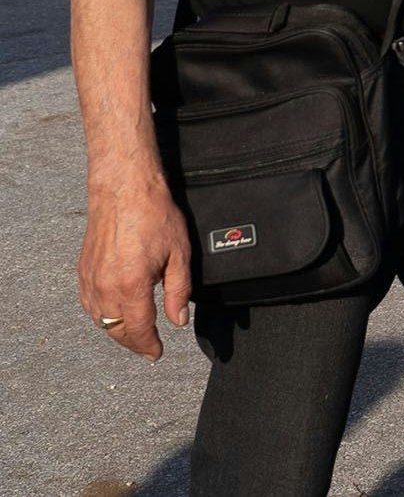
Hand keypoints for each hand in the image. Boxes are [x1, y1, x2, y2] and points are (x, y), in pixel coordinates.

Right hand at [78, 168, 190, 359]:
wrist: (124, 190)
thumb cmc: (153, 215)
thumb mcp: (179, 254)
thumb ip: (178, 291)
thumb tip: (178, 320)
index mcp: (131, 285)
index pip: (139, 329)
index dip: (148, 346)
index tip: (156, 353)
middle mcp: (106, 286)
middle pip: (116, 330)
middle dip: (133, 343)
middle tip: (148, 348)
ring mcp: (90, 279)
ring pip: (100, 320)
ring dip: (116, 331)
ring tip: (135, 334)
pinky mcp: (83, 271)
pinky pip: (89, 304)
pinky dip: (102, 316)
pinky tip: (114, 314)